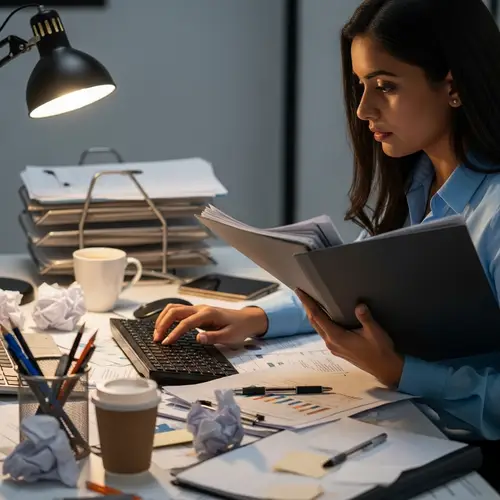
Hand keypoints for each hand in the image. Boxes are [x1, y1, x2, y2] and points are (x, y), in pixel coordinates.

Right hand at [153, 304, 268, 345]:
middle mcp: (200, 308)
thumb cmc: (239, 328)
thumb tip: (198, 338)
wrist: (247, 319)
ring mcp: (198, 309)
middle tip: (157, 339)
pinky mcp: (196, 312)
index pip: (186, 322)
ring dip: (163, 319)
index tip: (166, 343)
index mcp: (208, 314)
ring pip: (174, 308)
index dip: (174, 333)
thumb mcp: (230, 336)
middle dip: (162, 324)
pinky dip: (167, 317)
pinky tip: (164, 326)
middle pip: (175, 311)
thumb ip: (214, 337)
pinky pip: (178, 311)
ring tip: (157, 333)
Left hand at [295, 289, 403, 386]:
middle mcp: (331, 343)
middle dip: (307, 307)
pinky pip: (324, 333)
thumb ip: (366, 318)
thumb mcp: (375, 332)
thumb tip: (359, 306)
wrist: (385, 369)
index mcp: (336, 337)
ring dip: (313, 315)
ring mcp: (333, 347)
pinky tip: (324, 317)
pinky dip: (320, 322)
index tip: (300, 292)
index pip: (317, 316)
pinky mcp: (337, 349)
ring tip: (310, 302)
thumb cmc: (380, 350)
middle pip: (314, 321)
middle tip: (302, 293)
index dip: (307, 303)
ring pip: (318, 328)